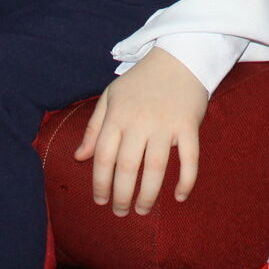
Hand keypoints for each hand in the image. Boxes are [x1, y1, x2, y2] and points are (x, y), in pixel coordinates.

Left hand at [73, 48, 209, 215]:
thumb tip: (79, 158)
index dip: (100, 183)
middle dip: (121, 196)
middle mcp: (139, 122)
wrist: (179, 56)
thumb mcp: (111, 96)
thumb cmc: (141, 79)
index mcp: (117, 116)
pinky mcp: (188, 125)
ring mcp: (165, 124)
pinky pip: (189, 159)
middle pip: (127, 168)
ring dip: (148, 195)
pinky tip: (179, 197)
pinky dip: (186, 180)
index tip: (101, 200)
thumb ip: (94, 128)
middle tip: (121, 212)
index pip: (102, 157)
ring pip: (155, 168)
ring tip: (142, 211)